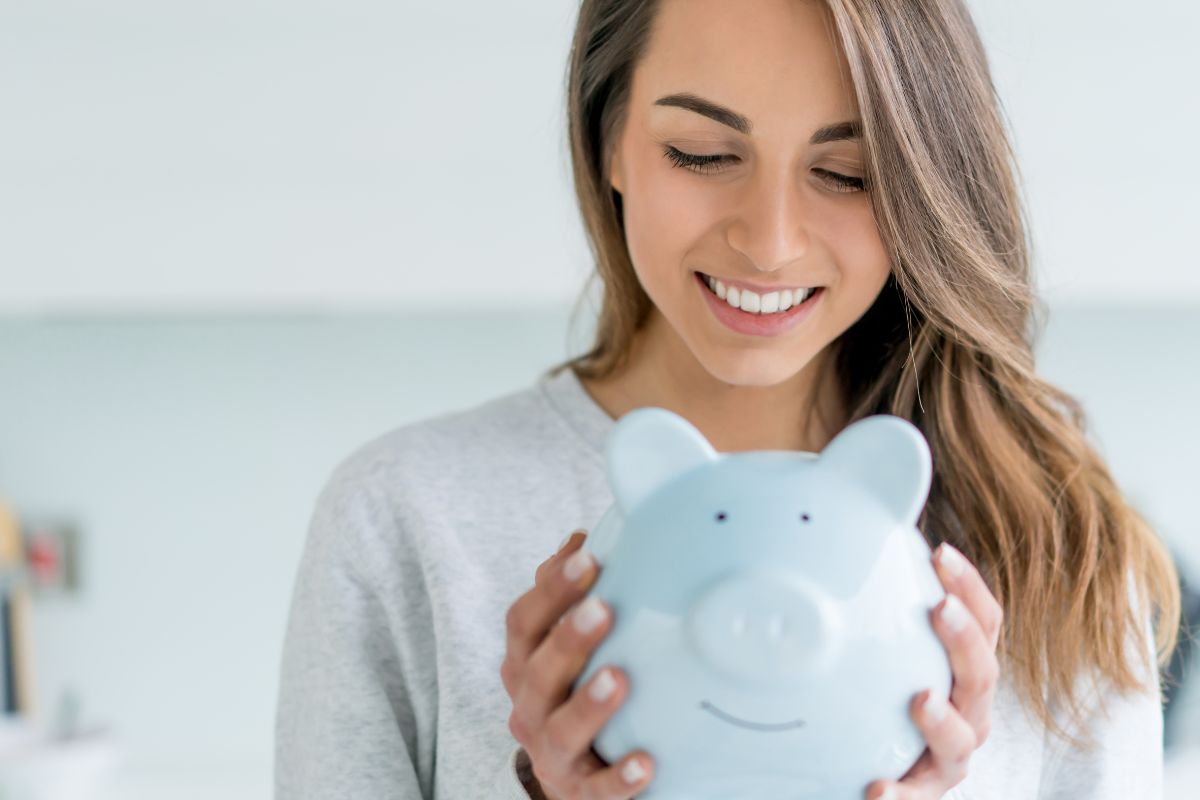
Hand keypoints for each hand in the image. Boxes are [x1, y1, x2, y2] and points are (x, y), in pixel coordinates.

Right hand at [499, 529, 655, 799]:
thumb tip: (578, 538)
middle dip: (569, 639)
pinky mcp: (579, 793)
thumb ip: (568, 597)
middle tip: (602, 608)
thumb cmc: (574, 693)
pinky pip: (596, 790)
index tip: (588, 555)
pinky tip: (645, 762)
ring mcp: (551, 754)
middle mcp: (529, 707)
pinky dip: (617, 778)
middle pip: (537, 672)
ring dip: (588, 704)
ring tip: (618, 678)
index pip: (523, 622)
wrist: (576, 778)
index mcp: (524, 664)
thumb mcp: (564, 648)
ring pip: (560, 731)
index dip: (551, 588)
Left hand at [865, 542, 1003, 799]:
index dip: (969, 585)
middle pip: (981, 673)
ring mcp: (949, 755)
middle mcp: (967, 709)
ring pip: (961, 738)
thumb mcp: (884, 644)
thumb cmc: (880, 692)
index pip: (983, 621)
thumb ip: (879, 599)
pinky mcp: (924, 791)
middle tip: (939, 608)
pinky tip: (877, 788)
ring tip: (921, 700)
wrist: (863, 765)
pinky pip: (917, 796)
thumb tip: (850, 531)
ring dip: (942, 719)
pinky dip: (901, 795)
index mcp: (963, 667)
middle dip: (963, 639)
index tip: (939, 552)